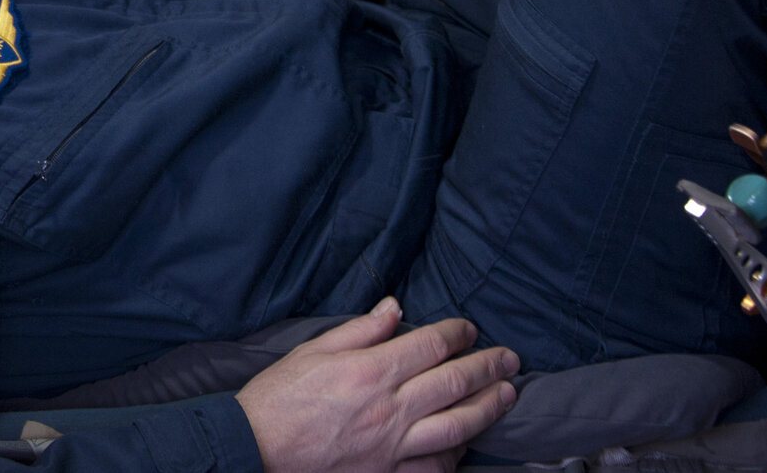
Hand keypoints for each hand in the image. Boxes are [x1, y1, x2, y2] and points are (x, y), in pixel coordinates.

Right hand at [234, 297, 518, 472]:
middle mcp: (389, 409)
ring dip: (488, 409)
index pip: (430, 345)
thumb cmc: (279, 396)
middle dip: (488, 368)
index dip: (457, 333)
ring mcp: (392, 446)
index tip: (469, 329)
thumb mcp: (313, 350)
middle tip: (510, 359)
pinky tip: (467, 443)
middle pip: (453, 383)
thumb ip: (359, 330)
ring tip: (507, 395)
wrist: (256, 447)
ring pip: (456, 426)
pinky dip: (456, 455)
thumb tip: (394, 308)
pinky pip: (434, 468)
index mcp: (370, 371)